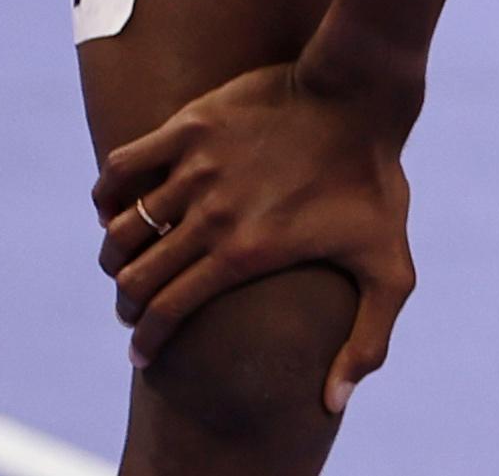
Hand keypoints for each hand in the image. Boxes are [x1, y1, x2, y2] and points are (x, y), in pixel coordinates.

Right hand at [91, 61, 418, 412]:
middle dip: (126, 302)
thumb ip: (369, 341)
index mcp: (246, 254)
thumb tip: (333, 403)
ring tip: (123, 262)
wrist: (357, 95)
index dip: (147, 341)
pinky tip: (115, 206)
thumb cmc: (374, 182)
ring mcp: (195, 168)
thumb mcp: (390, 268)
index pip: (169, 311)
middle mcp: (211, 215)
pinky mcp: (188, 126)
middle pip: (137, 275)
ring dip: (115, 253)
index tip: (143, 354)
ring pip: (123, 226)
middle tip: (132, 309)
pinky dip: (108, 193)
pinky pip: (123, 166)